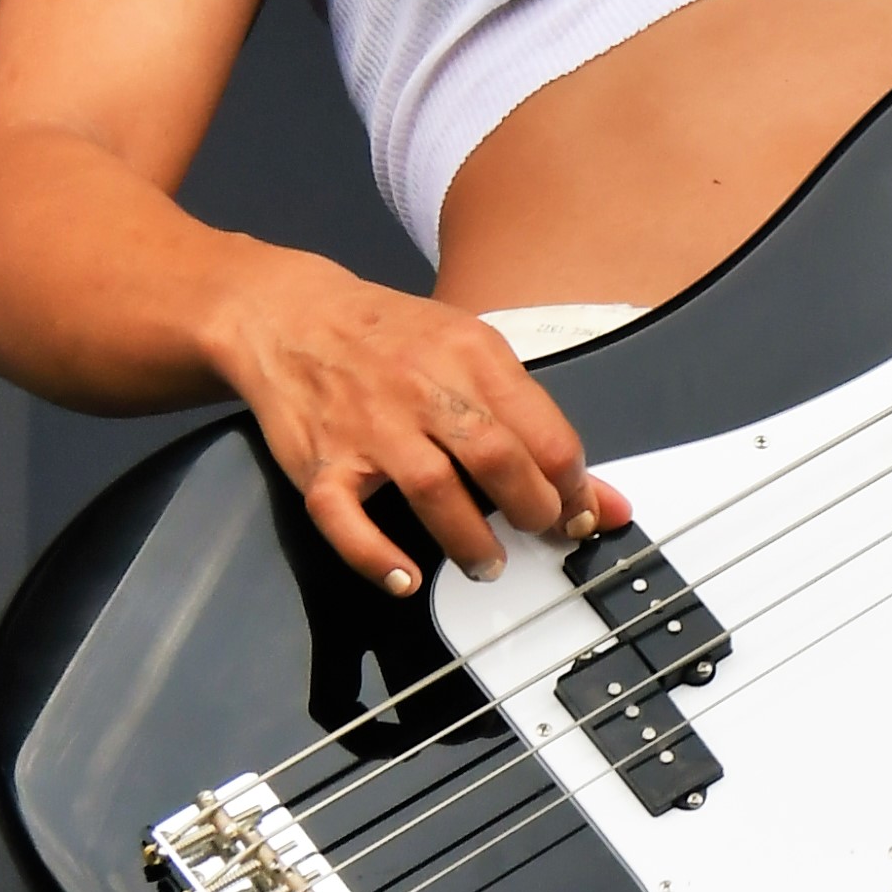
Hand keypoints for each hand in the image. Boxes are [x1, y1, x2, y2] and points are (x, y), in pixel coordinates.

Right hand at [207, 251, 627, 592]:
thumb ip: (532, 422)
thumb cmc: (390, 337)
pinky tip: (405, 577)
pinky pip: (344, 518)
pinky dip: (375, 555)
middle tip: (539, 534)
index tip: (579, 511)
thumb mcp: (469, 354)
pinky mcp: (318, 462)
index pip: (544, 432)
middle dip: (532, 511)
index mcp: (470, 354)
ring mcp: (367, 427)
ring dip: (471, 541)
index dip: (573, 485)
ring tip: (487, 564)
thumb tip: (604, 500)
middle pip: (496, 458)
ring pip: (432, 489)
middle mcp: (420, 388)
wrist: (287, 313)